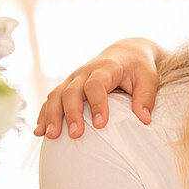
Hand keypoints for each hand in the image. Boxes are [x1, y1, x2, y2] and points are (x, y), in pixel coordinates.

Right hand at [33, 38, 164, 138]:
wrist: (126, 52)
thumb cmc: (139, 67)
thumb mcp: (149, 77)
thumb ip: (146, 97)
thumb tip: (144, 120)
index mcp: (106, 67)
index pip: (96, 84)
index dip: (97, 103)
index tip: (101, 124)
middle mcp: (85, 71)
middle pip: (72, 91)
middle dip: (71, 113)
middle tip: (75, 135)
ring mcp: (74, 79)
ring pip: (56, 95)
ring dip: (52, 115)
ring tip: (51, 136)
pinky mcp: (68, 86)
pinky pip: (52, 99)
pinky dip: (44, 114)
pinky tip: (39, 131)